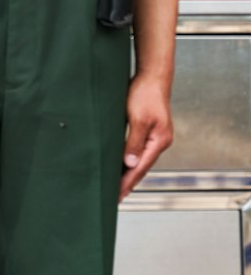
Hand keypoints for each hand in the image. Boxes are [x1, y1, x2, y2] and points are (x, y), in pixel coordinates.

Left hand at [119, 69, 172, 200]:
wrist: (152, 76)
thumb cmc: (145, 94)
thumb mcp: (138, 118)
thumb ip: (134, 142)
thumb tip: (130, 164)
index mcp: (159, 141)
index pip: (141, 168)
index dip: (127, 183)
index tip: (117, 195)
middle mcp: (159, 142)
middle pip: (142, 168)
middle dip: (128, 183)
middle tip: (115, 198)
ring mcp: (155, 137)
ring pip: (139, 161)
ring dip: (128, 173)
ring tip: (117, 187)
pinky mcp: (148, 131)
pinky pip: (137, 151)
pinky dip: (129, 161)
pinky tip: (122, 166)